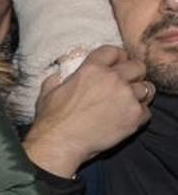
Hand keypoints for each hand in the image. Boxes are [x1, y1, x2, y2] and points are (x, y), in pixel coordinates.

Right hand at [26, 45, 151, 177]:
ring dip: (138, 95)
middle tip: (126, 84)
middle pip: (138, 66)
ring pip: (146, 88)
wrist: (60, 143)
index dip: (117, 57)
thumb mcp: (47, 94)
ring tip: (128, 104)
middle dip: (133, 74)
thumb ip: (56, 81)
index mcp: (91, 70)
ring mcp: (126, 96)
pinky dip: (138, 115)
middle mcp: (113, 79)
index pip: (113, 51)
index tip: (118, 64)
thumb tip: (56, 77)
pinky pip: (146, 111)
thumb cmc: (51, 121)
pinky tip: (126, 120)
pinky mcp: (134, 115)